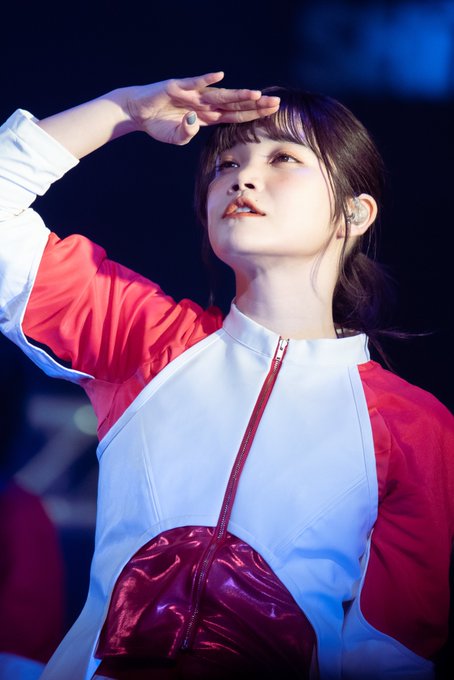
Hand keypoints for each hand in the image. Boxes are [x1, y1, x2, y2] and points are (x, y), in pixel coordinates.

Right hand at [125, 71, 279, 144]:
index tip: (271, 113)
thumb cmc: (158, 124)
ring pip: (220, 95)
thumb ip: (186, 134)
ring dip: (238, 95)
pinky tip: (220, 76)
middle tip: (276, 104)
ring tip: (256, 95)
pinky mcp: (178, 86)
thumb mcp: (176, 137)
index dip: (252, 114)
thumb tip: (193, 121)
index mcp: (207, 117)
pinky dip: (206, 79)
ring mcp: (193, 94)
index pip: (234, 115)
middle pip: (234, 104)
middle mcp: (204, 104)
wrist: (138, 112)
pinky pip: (194, 82)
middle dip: (255, 105)